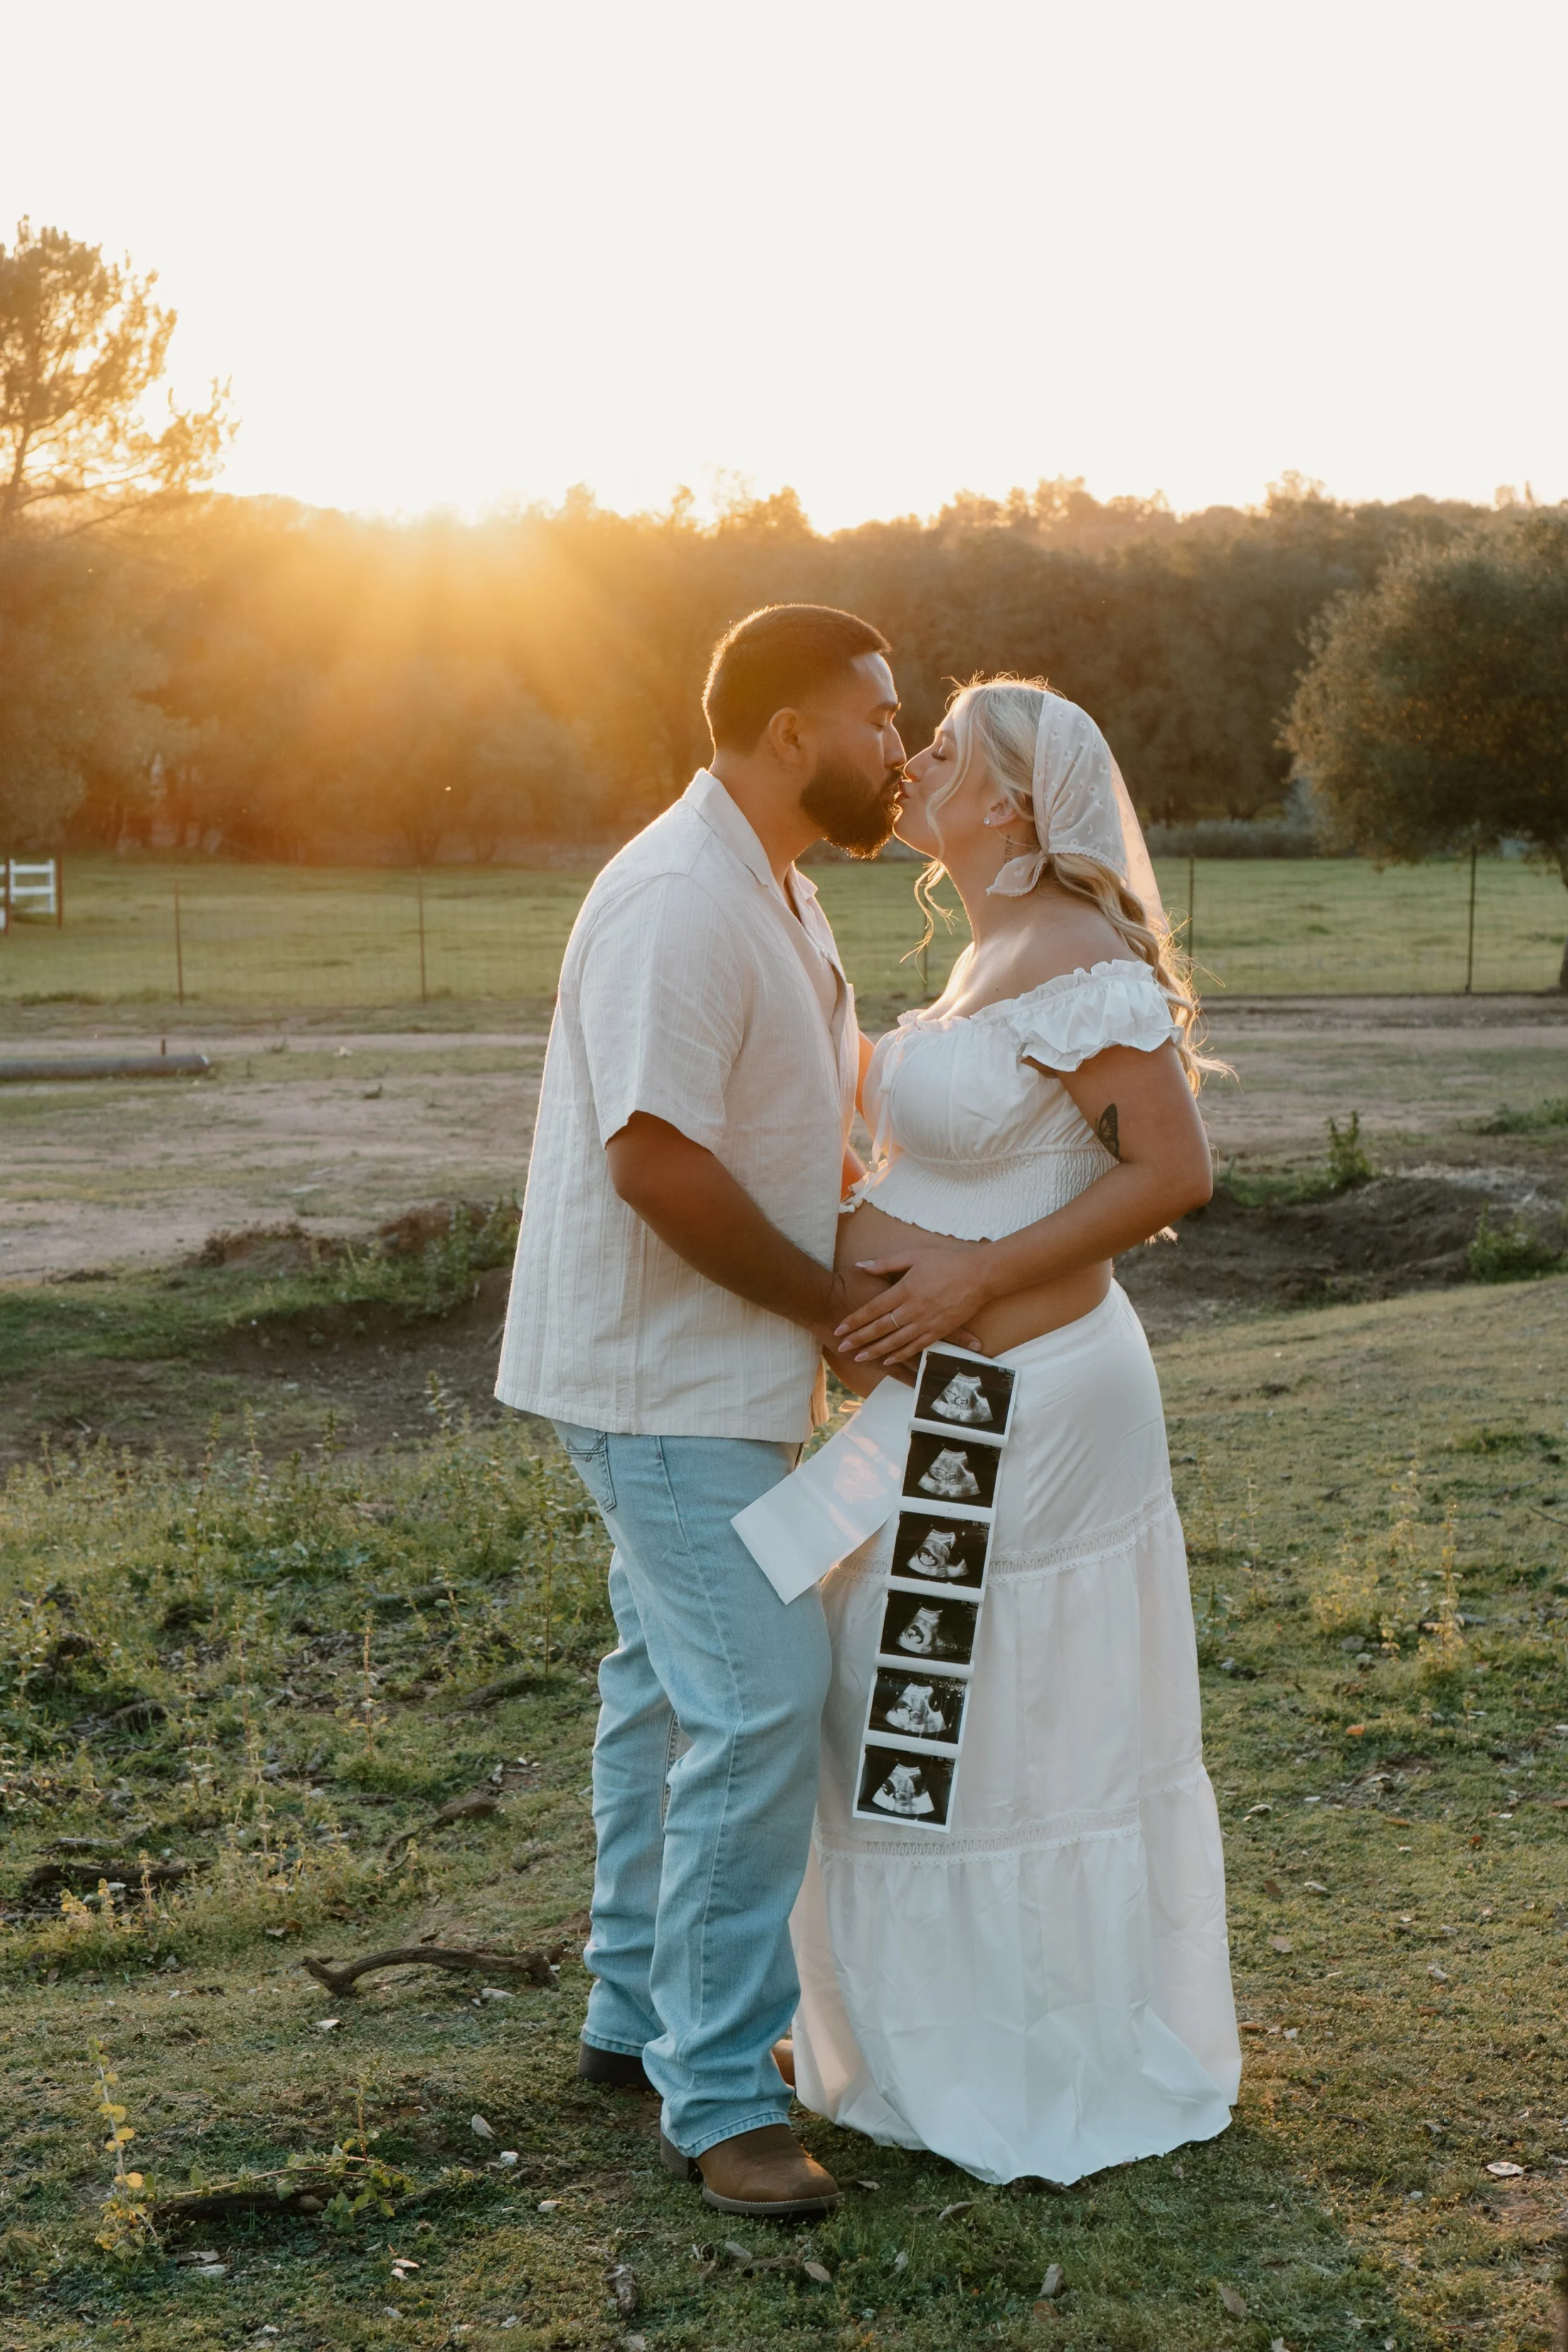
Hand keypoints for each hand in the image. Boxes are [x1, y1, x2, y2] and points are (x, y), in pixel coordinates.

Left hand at [833, 1248, 991, 1365]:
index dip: (855, 1320)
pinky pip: (916, 1347)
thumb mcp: (914, 1256)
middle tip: (843, 1347)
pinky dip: (900, 1355)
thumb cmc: (946, 1262)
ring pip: (895, 1342)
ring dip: (875, 1351)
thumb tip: (860, 1265)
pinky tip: (888, 1360)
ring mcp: (926, 1323)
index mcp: (904, 1290)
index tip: (840, 1328)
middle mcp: (912, 1310)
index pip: (873, 1309)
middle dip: (859, 1339)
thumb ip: (885, 1263)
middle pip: (880, 1328)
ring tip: (859, 1357)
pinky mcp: (939, 1331)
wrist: (979, 1275)